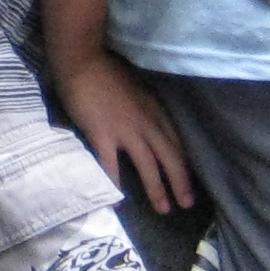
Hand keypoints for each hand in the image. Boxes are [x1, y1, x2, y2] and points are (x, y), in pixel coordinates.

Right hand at [58, 53, 190, 212]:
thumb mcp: (136, 89)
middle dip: (180, 182)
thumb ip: (143, 108)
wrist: (82, 61)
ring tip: (163, 209)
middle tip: (186, 203)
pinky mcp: (103, 135)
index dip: (183, 163)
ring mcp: (125, 130)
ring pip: (148, 166)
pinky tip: (116, 201)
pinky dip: (114, 185)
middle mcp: (146, 123)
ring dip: (157, 189)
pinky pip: (111, 166)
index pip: (175, 142)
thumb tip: (146, 125)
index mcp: (154, 110)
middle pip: (169, 157)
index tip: (187, 180)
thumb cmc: (106, 71)